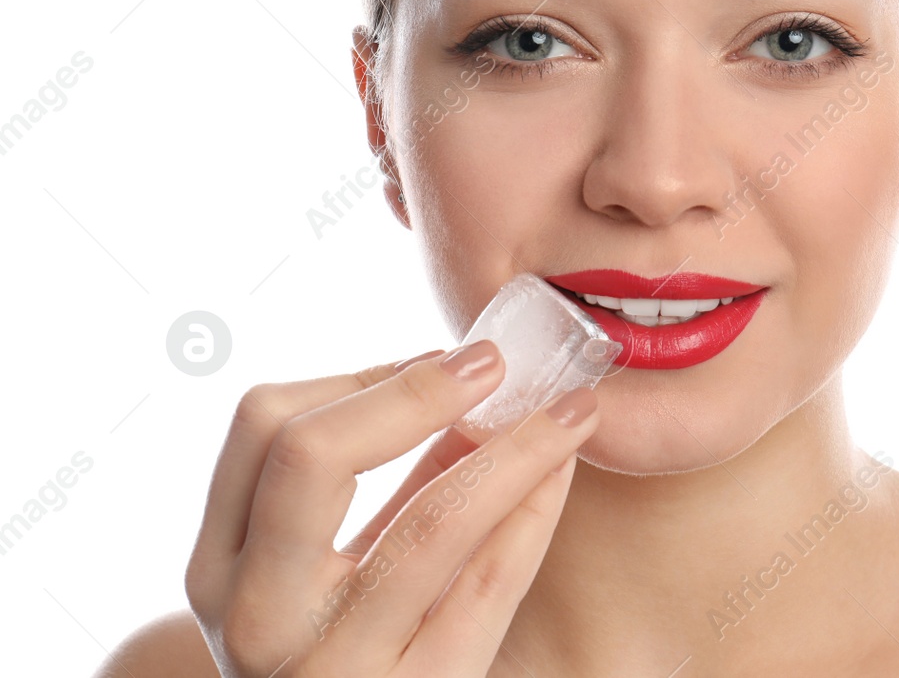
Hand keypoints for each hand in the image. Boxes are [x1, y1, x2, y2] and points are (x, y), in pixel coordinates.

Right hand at [184, 340, 599, 676]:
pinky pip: (488, 586)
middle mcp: (258, 612)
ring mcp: (332, 663)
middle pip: (312, 454)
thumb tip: (466, 377)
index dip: (361, 377)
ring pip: (430, 522)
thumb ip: (387, 482)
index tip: (439, 357)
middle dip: (416, 393)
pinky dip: (534, 513)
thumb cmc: (335, 650)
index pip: (263, 428)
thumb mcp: (325, 572)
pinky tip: (561, 474)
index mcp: (221, 564)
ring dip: (515, 448)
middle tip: (494, 362)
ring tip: (569, 410)